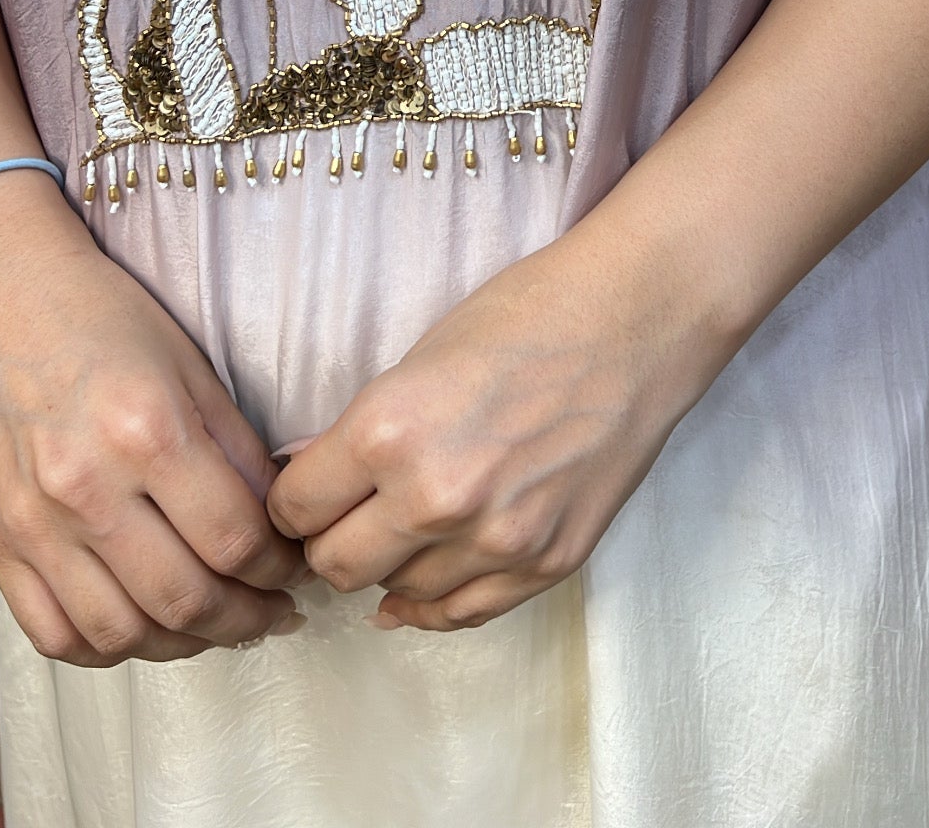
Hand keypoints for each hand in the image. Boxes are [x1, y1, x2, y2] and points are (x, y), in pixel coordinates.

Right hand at [0, 174, 308, 664]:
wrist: (6, 298)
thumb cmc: (104, 320)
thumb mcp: (192, 367)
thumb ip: (238, 452)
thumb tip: (282, 522)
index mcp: (147, 431)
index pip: (235, 540)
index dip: (281, 568)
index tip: (296, 567)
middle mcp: (86, 486)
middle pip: (185, 598)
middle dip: (247, 618)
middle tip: (273, 611)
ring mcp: (34, 522)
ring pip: (122, 633)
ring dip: (184, 644)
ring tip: (217, 624)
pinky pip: (55, 633)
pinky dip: (107, 648)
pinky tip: (144, 627)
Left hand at [267, 216, 708, 632]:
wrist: (634, 322)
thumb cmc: (526, 316)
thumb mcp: (417, 359)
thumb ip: (361, 433)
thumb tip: (305, 480)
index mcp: (389, 431)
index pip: (297, 509)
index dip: (294, 500)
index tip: (304, 494)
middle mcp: (436, 498)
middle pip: (337, 567)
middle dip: (329, 542)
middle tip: (344, 518)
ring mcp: (496, 541)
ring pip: (398, 596)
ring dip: (390, 566)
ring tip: (405, 527)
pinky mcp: (546, 563)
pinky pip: (464, 613)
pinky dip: (436, 600)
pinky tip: (430, 573)